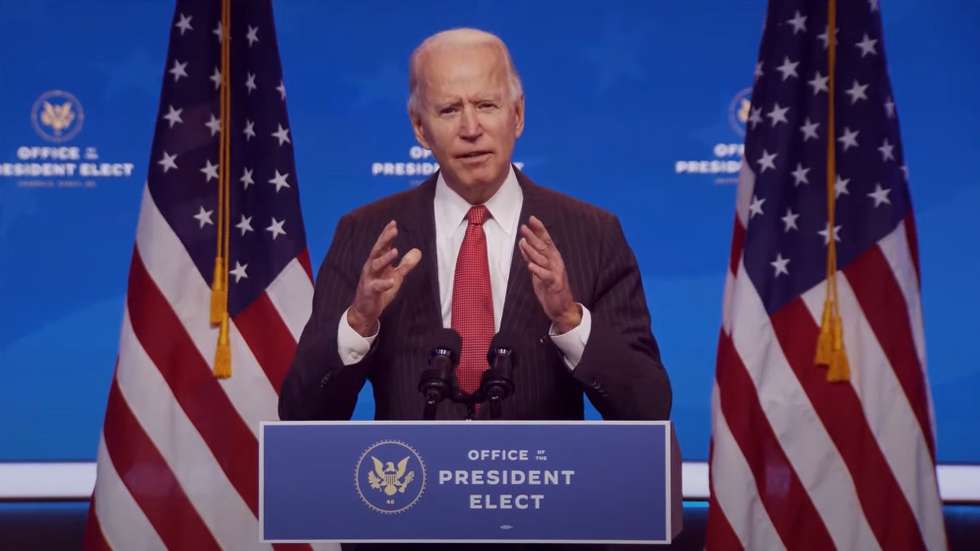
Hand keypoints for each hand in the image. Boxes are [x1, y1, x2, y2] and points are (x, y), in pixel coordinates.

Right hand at [348, 220, 421, 335]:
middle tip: (393, 229)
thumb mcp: (396, 276)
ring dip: (385, 258)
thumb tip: (418, 251)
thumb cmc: (380, 291)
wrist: (365, 311)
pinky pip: (376, 286)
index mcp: (378, 263)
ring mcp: (369, 279)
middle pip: (377, 250)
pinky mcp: (369, 292)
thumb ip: (406, 264)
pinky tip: (392, 281)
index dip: (387, 235)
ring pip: (375, 265)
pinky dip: (384, 284)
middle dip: (385, 239)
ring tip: (395, 251)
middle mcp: (371, 268)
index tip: (393, 223)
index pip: (382, 246)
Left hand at [518, 215, 580, 333]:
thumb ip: (532, 257)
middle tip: (524, 227)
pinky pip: (546, 276)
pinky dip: (538, 270)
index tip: (532, 219)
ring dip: (532, 251)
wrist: (561, 308)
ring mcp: (556, 273)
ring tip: (523, 242)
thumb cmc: (550, 288)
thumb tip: (523, 242)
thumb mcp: (538, 270)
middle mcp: (555, 263)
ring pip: (542, 260)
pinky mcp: (554, 285)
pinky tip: (530, 266)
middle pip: (543, 247)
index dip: (539, 229)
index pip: (546, 240)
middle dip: (533, 236)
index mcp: (553, 258)